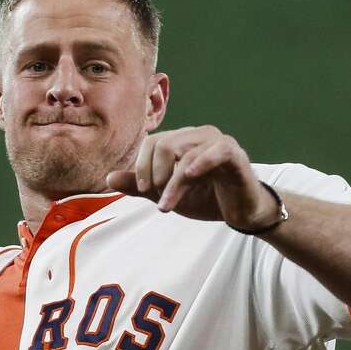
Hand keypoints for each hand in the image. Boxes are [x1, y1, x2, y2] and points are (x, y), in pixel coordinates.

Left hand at [105, 125, 277, 229]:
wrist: (241, 212)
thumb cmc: (206, 198)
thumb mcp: (167, 193)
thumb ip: (140, 186)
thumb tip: (109, 178)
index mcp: (182, 141)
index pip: (152, 142)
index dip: (142, 166)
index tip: (144, 190)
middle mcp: (198, 136)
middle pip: (165, 144)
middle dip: (156, 175)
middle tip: (158, 200)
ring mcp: (218, 143)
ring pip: (185, 153)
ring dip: (173, 183)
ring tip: (167, 206)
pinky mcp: (236, 155)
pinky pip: (217, 151)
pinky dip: (202, 162)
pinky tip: (190, 175)